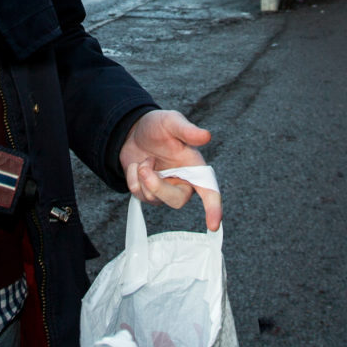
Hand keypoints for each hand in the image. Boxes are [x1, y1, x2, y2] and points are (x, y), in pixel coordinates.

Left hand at [119, 109, 221, 230]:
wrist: (133, 131)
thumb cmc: (158, 127)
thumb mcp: (171, 122)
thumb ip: (187, 130)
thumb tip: (206, 135)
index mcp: (194, 167)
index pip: (209, 190)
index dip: (214, 208)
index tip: (213, 225)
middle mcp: (181, 182)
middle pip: (177, 201)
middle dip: (158, 187)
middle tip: (145, 167)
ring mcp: (163, 190)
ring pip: (154, 198)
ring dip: (143, 176)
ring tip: (145, 158)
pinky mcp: (147, 193)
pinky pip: (137, 194)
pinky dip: (133, 176)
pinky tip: (137, 165)